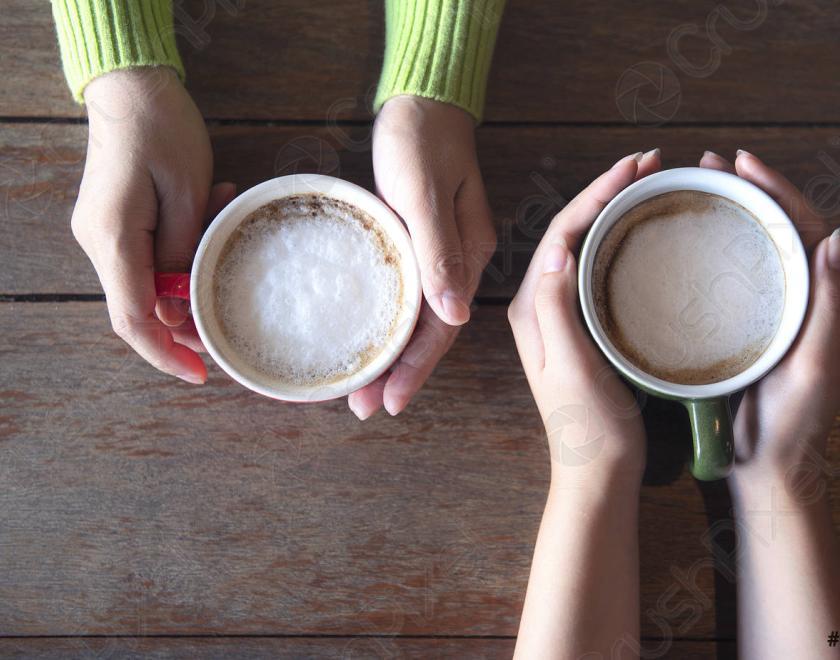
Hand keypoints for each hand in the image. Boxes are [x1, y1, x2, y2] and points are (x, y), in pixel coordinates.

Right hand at [73, 67, 234, 383]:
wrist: (131, 88)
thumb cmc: (163, 130)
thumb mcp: (187, 193)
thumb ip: (182, 253)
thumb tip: (179, 303)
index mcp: (113, 237)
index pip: (133, 318)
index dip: (166, 353)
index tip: (200, 373)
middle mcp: (98, 243)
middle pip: (138, 309)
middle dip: (184, 323)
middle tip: (227, 317)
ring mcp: (102, 235)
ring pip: (145, 286)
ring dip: (188, 283)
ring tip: (220, 242)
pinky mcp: (114, 225)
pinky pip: (147, 260)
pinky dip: (180, 258)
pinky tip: (206, 220)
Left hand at [349, 96, 495, 417]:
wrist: (422, 103)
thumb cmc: (422, 142)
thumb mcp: (426, 194)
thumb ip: (440, 252)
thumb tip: (453, 316)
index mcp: (468, 254)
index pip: (444, 326)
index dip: (418, 367)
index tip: (391, 401)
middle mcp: (457, 262)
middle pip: (431, 331)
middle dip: (401, 372)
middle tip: (365, 407)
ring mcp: (439, 253)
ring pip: (418, 317)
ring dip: (393, 354)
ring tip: (362, 388)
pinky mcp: (419, 242)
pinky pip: (406, 293)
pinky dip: (389, 321)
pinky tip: (371, 336)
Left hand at [508, 151, 660, 481]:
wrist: (597, 471)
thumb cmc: (588, 428)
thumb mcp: (572, 368)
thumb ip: (558, 312)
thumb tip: (557, 252)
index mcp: (532, 309)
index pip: (558, 235)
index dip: (595, 194)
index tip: (632, 167)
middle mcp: (540, 306)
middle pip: (569, 232)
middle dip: (605, 192)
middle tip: (649, 163)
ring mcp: (560, 316)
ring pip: (582, 246)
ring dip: (611, 210)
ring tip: (648, 183)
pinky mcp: (581, 327)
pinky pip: (594, 270)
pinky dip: (616, 241)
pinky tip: (639, 230)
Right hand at [699, 150, 838, 490]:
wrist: (768, 462)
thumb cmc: (792, 423)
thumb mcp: (814, 366)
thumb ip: (830, 307)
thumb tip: (837, 241)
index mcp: (821, 300)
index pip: (806, 229)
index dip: (777, 191)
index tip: (744, 165)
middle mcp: (798, 298)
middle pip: (778, 228)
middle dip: (749, 190)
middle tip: (712, 165)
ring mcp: (771, 310)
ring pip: (755, 247)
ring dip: (731, 213)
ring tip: (700, 188)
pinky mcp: (747, 326)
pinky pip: (735, 276)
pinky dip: (717, 249)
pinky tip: (694, 240)